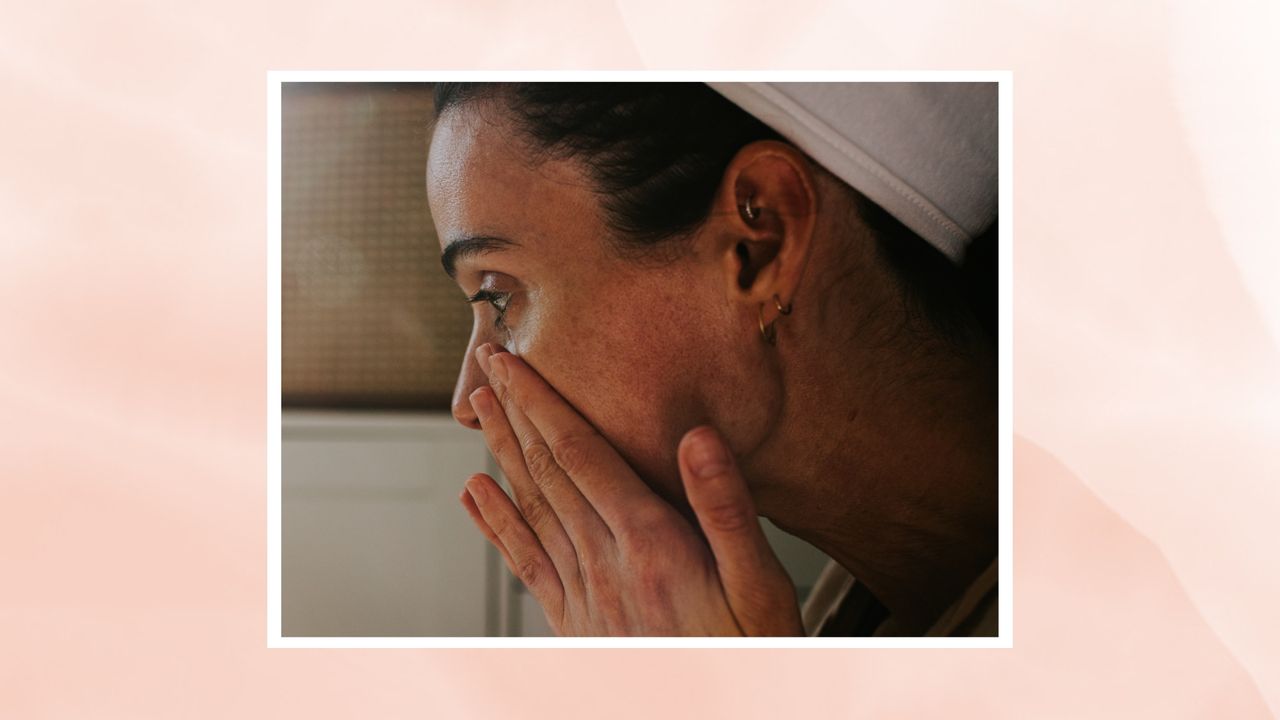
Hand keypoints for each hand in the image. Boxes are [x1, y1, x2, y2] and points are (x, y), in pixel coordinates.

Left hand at [457, 344, 802, 635]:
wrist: (716, 712)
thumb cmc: (749, 652)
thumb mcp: (760, 583)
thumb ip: (726, 508)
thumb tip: (697, 437)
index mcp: (649, 542)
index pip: (580, 453)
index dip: (542, 402)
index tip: (514, 363)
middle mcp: (606, 563)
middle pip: (545, 473)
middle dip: (515, 414)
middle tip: (487, 369)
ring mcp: (585, 593)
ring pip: (530, 509)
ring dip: (501, 455)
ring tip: (479, 413)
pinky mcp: (577, 621)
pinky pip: (526, 563)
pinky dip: (496, 525)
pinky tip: (477, 496)